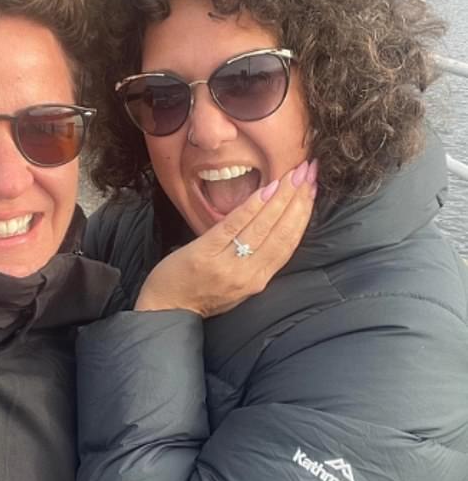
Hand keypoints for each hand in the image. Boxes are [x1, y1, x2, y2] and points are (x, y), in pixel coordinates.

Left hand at [134, 160, 316, 317]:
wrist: (165, 309)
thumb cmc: (200, 292)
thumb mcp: (237, 281)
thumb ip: (256, 259)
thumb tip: (275, 225)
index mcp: (258, 281)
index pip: (289, 243)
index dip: (305, 213)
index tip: (314, 187)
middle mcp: (249, 276)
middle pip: (283, 233)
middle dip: (300, 199)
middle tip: (311, 171)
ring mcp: (228, 265)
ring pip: (264, 227)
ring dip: (283, 197)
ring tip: (296, 174)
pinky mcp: (206, 254)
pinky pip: (234, 226)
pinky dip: (253, 207)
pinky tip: (267, 189)